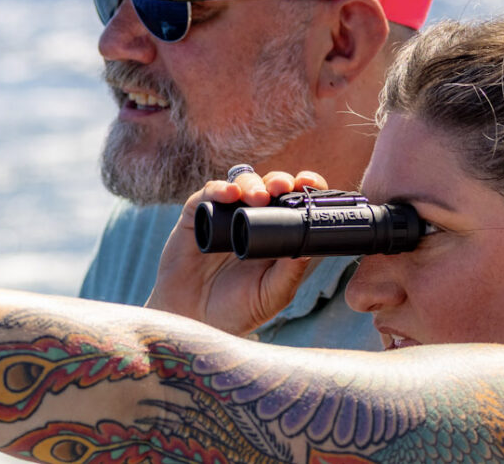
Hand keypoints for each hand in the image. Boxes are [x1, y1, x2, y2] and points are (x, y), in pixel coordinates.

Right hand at [145, 170, 328, 335]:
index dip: (304, 188)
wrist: (192, 322)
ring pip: (242, 184)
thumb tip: (311, 247)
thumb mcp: (270, 296)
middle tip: (283, 187)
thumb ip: (289, 274)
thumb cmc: (235, 312)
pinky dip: (220, 189)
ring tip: (258, 197)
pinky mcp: (196, 217)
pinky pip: (207, 194)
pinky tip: (229, 194)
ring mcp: (223, 216)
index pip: (294, 202)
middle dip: (279, 181)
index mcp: (276, 235)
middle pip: (270, 186)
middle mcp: (251, 220)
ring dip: (253, 184)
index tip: (311, 184)